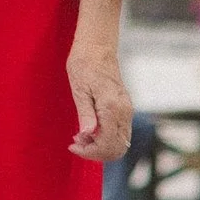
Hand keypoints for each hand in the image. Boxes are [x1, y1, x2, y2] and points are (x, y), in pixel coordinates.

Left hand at [66, 34, 134, 162]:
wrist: (97, 47)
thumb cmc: (84, 64)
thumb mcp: (79, 89)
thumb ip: (85, 114)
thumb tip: (86, 135)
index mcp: (112, 108)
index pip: (107, 144)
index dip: (89, 152)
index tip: (73, 146)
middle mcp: (124, 112)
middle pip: (118, 149)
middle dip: (96, 152)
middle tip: (76, 142)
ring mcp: (127, 111)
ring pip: (121, 143)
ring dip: (101, 146)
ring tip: (81, 136)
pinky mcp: (125, 109)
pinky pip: (120, 133)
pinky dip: (106, 138)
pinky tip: (90, 130)